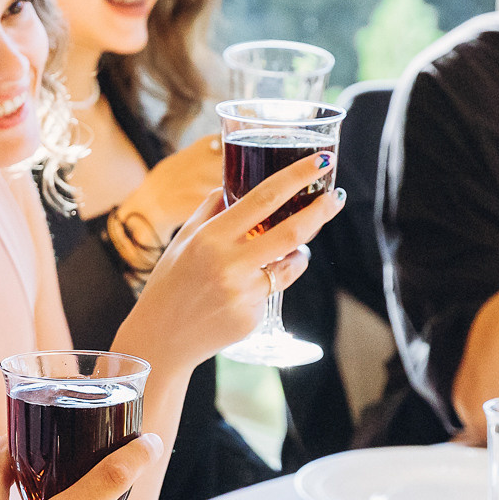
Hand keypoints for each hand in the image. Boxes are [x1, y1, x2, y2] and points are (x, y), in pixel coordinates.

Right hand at [115, 150, 345, 373]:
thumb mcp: (184, 239)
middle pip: (291, 231)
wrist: (161, 337)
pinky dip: (273, 280)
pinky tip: (250, 286)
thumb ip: (211, 209)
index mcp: (211, 237)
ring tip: (291, 250)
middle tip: (337, 197)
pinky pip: (275, 290)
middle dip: (321, 210)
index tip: (321, 161)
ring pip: (290, 264)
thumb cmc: (170, 282)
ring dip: (299, 252)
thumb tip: (234, 182)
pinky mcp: (253, 317)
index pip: (263, 198)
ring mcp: (243, 293)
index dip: (297, 176)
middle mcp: (229, 264)